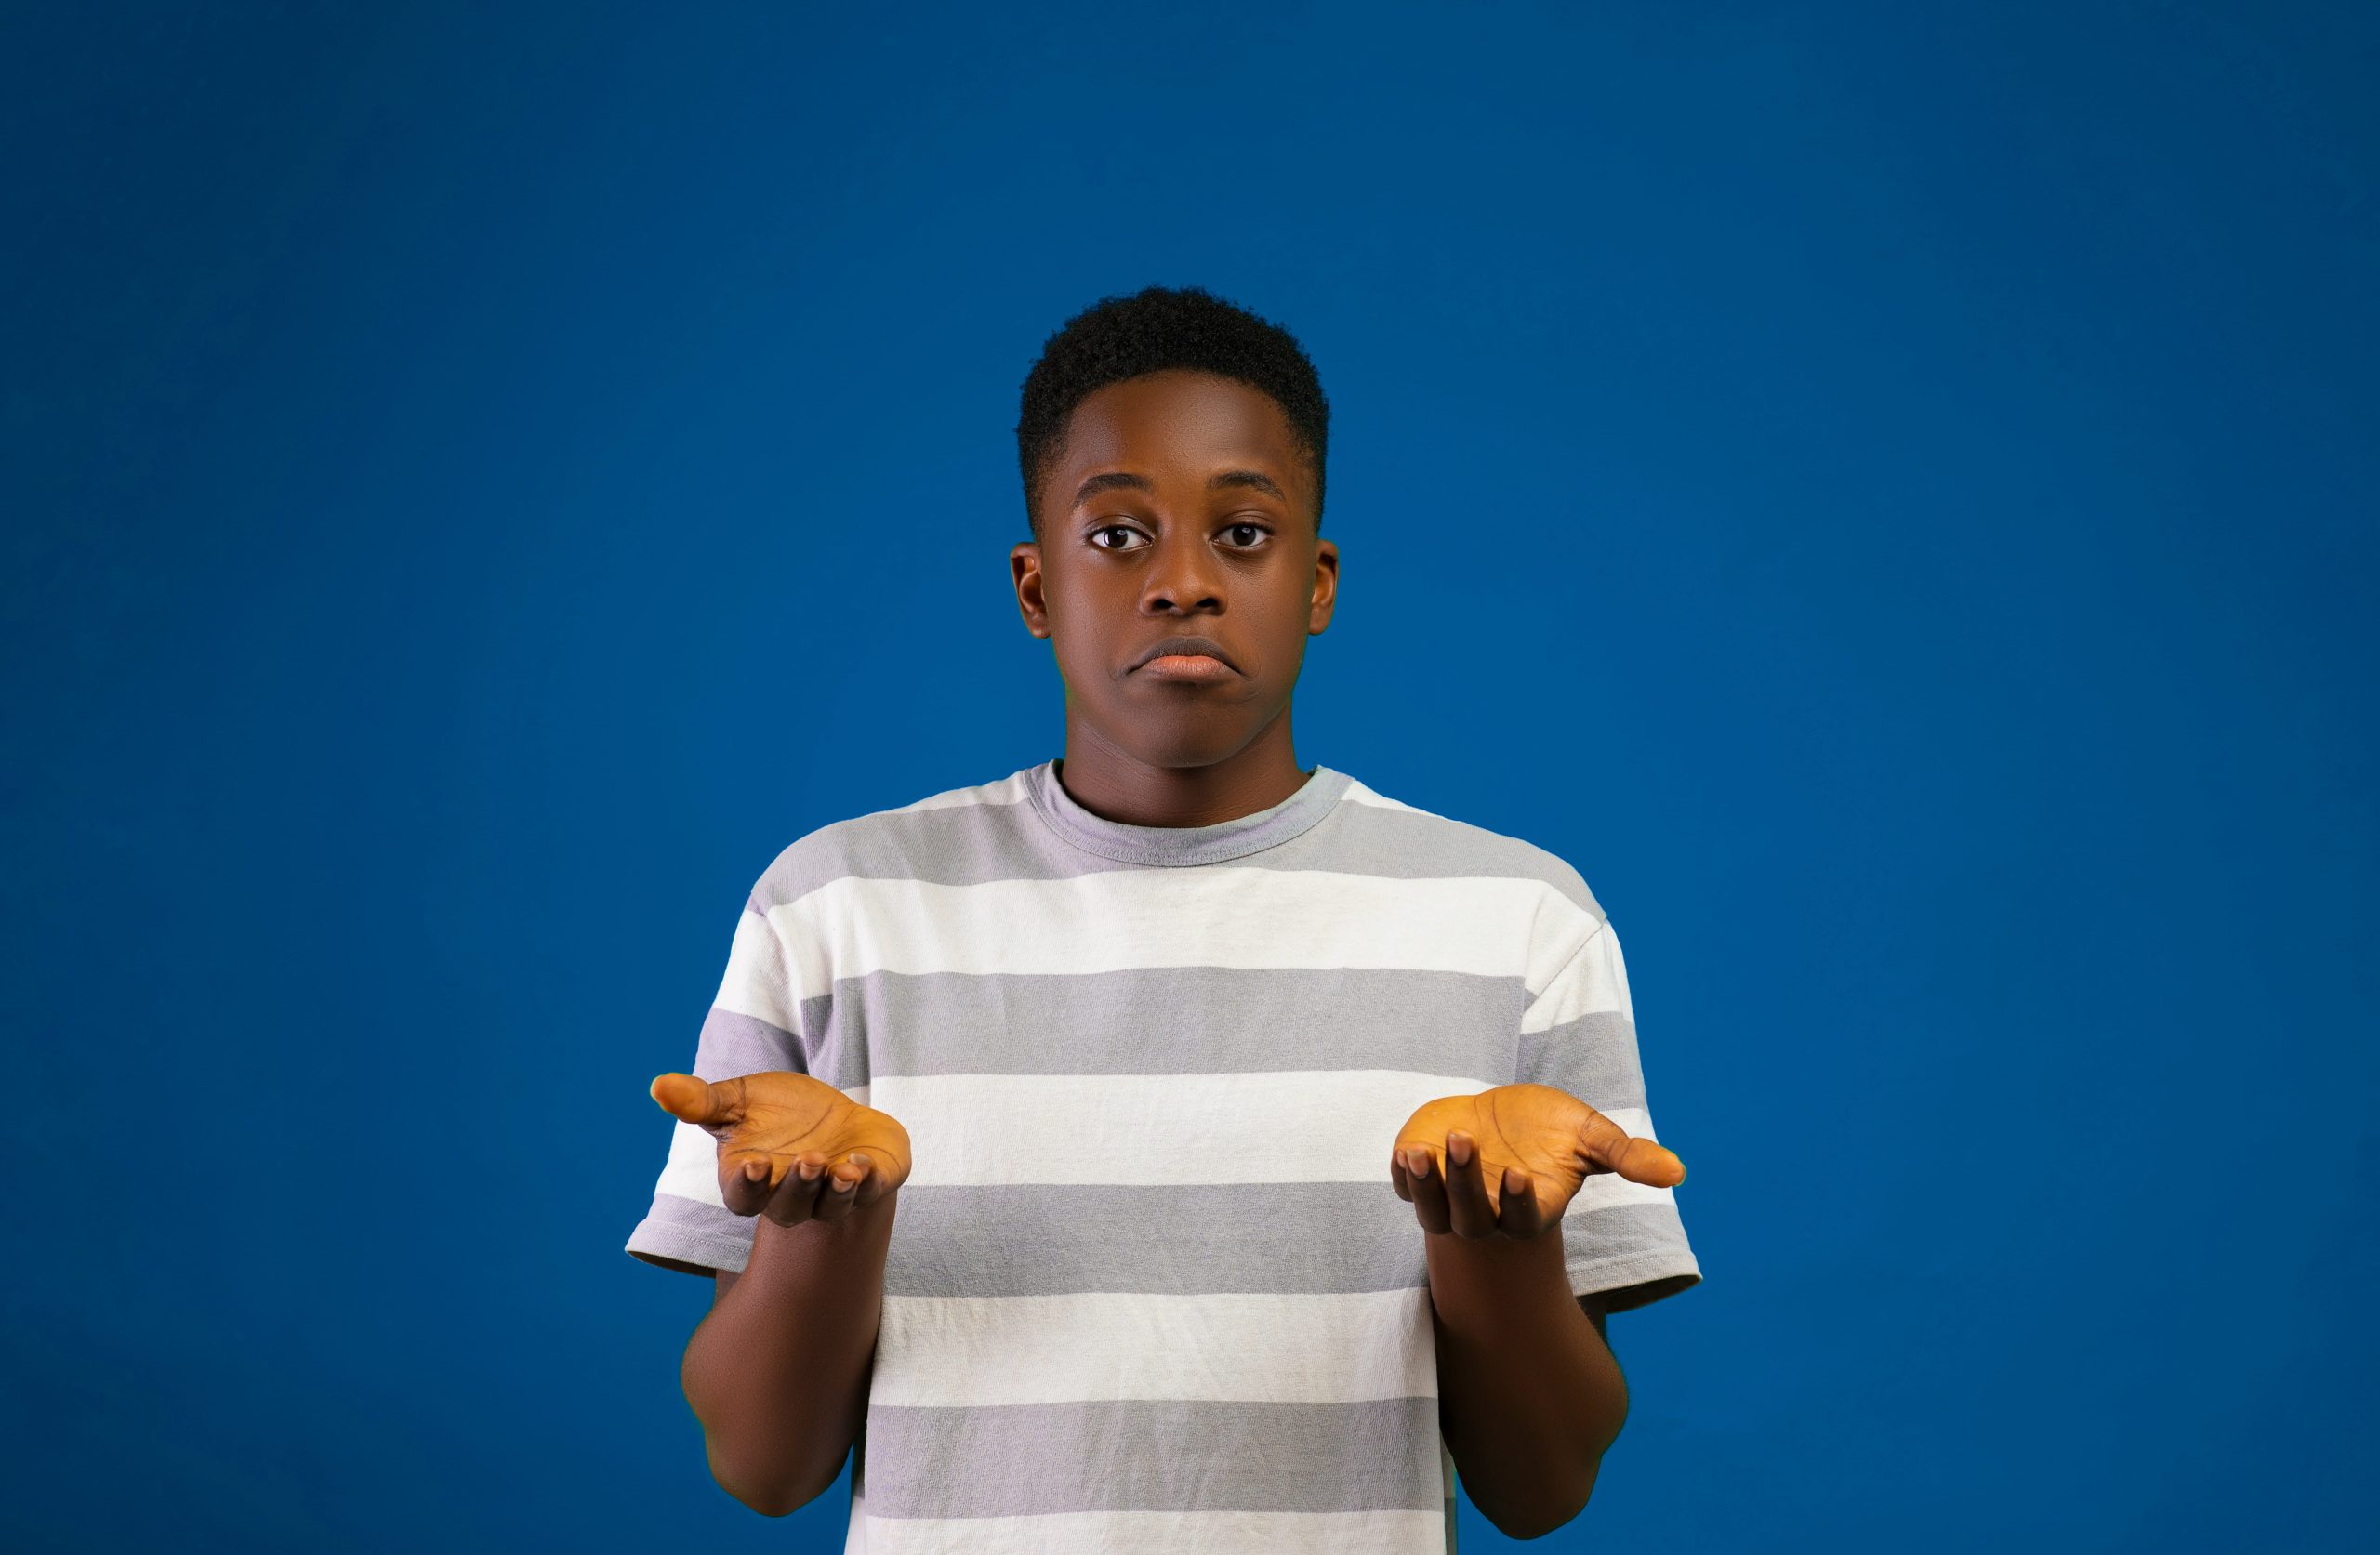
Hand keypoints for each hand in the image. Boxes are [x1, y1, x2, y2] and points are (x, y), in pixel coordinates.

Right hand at [649, 1069, 911, 1225]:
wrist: (838, 1116)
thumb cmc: (783, 1112)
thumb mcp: (742, 1099)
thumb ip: (703, 1101)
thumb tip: (657, 1086)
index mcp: (754, 1180)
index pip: (744, 1197)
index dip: (749, 1186)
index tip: (756, 1163)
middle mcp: (792, 1197)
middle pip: (789, 1208)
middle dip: (798, 1187)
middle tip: (808, 1161)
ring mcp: (833, 1195)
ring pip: (831, 1208)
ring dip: (834, 1191)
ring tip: (840, 1169)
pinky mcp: (870, 1183)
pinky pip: (870, 1191)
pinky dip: (869, 1180)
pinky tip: (864, 1162)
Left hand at [1390, 1082, 1686, 1239]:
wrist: (1499, 1118)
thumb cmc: (1548, 1132)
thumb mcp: (1588, 1136)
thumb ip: (1626, 1155)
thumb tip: (1679, 1171)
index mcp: (1529, 1207)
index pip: (1522, 1219)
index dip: (1518, 1203)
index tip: (1518, 1173)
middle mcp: (1486, 1212)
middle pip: (1471, 1215)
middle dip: (1466, 1182)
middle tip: (1464, 1139)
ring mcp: (1448, 1199)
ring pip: (1432, 1209)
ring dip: (1426, 1185)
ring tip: (1420, 1153)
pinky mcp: (1418, 1179)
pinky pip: (1405, 1188)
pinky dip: (1403, 1176)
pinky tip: (1405, 1152)